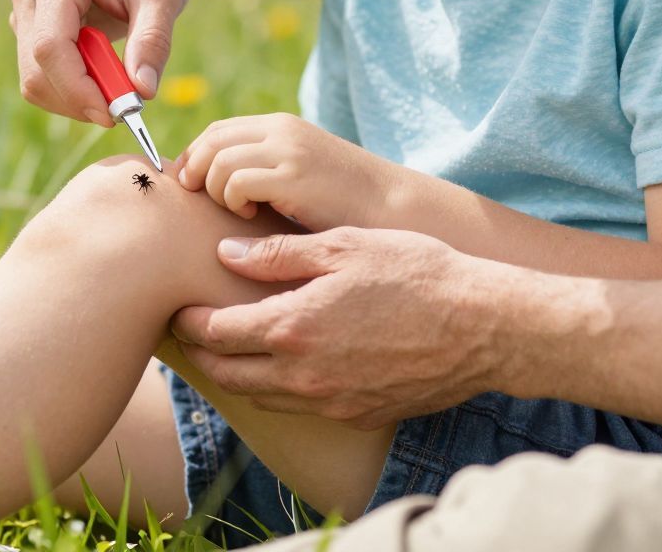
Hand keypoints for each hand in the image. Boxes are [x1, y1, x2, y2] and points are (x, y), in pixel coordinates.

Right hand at [8, 0, 200, 124]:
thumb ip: (153, 40)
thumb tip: (142, 92)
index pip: (49, 47)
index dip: (77, 89)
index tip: (115, 114)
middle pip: (36, 70)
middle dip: (79, 99)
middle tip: (127, 108)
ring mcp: (27, 11)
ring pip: (36, 79)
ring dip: (78, 97)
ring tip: (124, 82)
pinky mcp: (33, 27)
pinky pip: (44, 74)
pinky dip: (75, 89)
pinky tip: (109, 73)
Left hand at [171, 227, 519, 428]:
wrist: (481, 326)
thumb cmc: (415, 272)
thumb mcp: (343, 246)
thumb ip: (277, 255)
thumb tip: (225, 254)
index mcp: (292, 327)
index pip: (216, 332)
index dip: (191, 319)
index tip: (181, 306)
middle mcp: (303, 375)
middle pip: (228, 374)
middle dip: (204, 354)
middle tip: (193, 331)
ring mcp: (330, 402)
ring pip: (261, 396)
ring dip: (240, 373)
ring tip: (233, 347)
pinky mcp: (356, 415)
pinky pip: (301, 407)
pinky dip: (282, 388)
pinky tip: (288, 364)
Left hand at [175, 113, 403, 229]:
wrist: (393, 207)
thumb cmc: (345, 202)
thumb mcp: (300, 173)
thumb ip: (266, 168)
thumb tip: (216, 183)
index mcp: (282, 126)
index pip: (219, 130)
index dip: (194, 156)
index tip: (188, 185)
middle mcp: (282, 130)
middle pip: (212, 140)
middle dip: (193, 170)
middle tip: (195, 199)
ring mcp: (288, 151)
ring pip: (219, 160)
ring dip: (214, 189)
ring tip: (235, 210)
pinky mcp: (293, 175)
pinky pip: (236, 181)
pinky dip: (232, 199)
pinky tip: (249, 215)